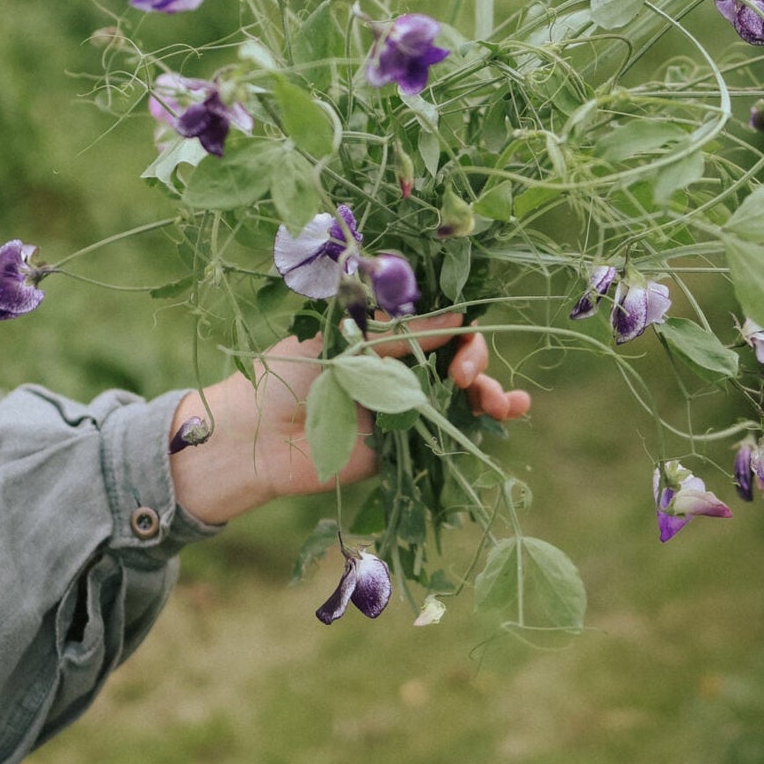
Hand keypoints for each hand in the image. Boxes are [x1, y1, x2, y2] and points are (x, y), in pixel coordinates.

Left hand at [167, 312, 528, 526]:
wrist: (255, 435)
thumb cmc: (291, 374)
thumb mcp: (350, 342)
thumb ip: (404, 336)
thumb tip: (461, 317)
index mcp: (384, 335)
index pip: (441, 325)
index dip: (461, 332)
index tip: (458, 346)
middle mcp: (399, 368)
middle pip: (459, 360)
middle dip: (478, 365)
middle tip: (468, 381)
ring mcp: (404, 408)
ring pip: (462, 397)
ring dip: (493, 393)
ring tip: (508, 405)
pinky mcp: (403, 447)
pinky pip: (447, 435)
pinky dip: (480, 425)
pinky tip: (507, 417)